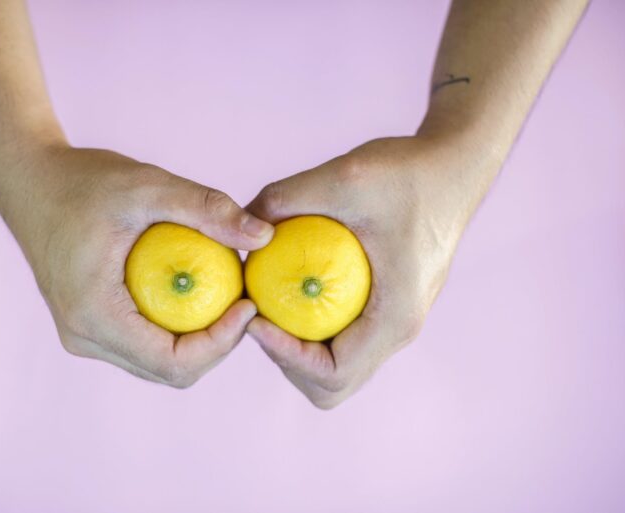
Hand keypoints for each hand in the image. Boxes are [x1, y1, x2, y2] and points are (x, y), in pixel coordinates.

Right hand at [3, 145, 273, 387]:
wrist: (29, 180)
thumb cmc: (84, 180)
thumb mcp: (148, 186)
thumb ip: (206, 208)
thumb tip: (264, 235)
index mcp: (94, 314)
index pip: (174, 362)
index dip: (222, 343)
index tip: (249, 303)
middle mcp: (84, 336)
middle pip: (169, 370)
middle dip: (217, 344)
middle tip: (243, 297)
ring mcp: (82, 335)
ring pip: (156, 362)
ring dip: (198, 340)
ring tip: (225, 294)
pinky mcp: (87, 324)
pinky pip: (141, 344)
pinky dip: (175, 328)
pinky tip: (196, 291)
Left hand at [245, 136, 499, 407]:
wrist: (456, 167)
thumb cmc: (408, 171)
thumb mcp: (344, 176)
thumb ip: (286, 197)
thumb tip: (240, 225)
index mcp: (395, 316)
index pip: (333, 374)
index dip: (285, 358)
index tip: (256, 317)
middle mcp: (398, 329)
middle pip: (331, 384)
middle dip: (287, 360)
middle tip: (259, 313)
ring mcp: (395, 321)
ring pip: (337, 366)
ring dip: (297, 348)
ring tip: (269, 302)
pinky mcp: (388, 305)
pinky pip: (344, 337)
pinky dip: (312, 327)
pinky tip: (289, 285)